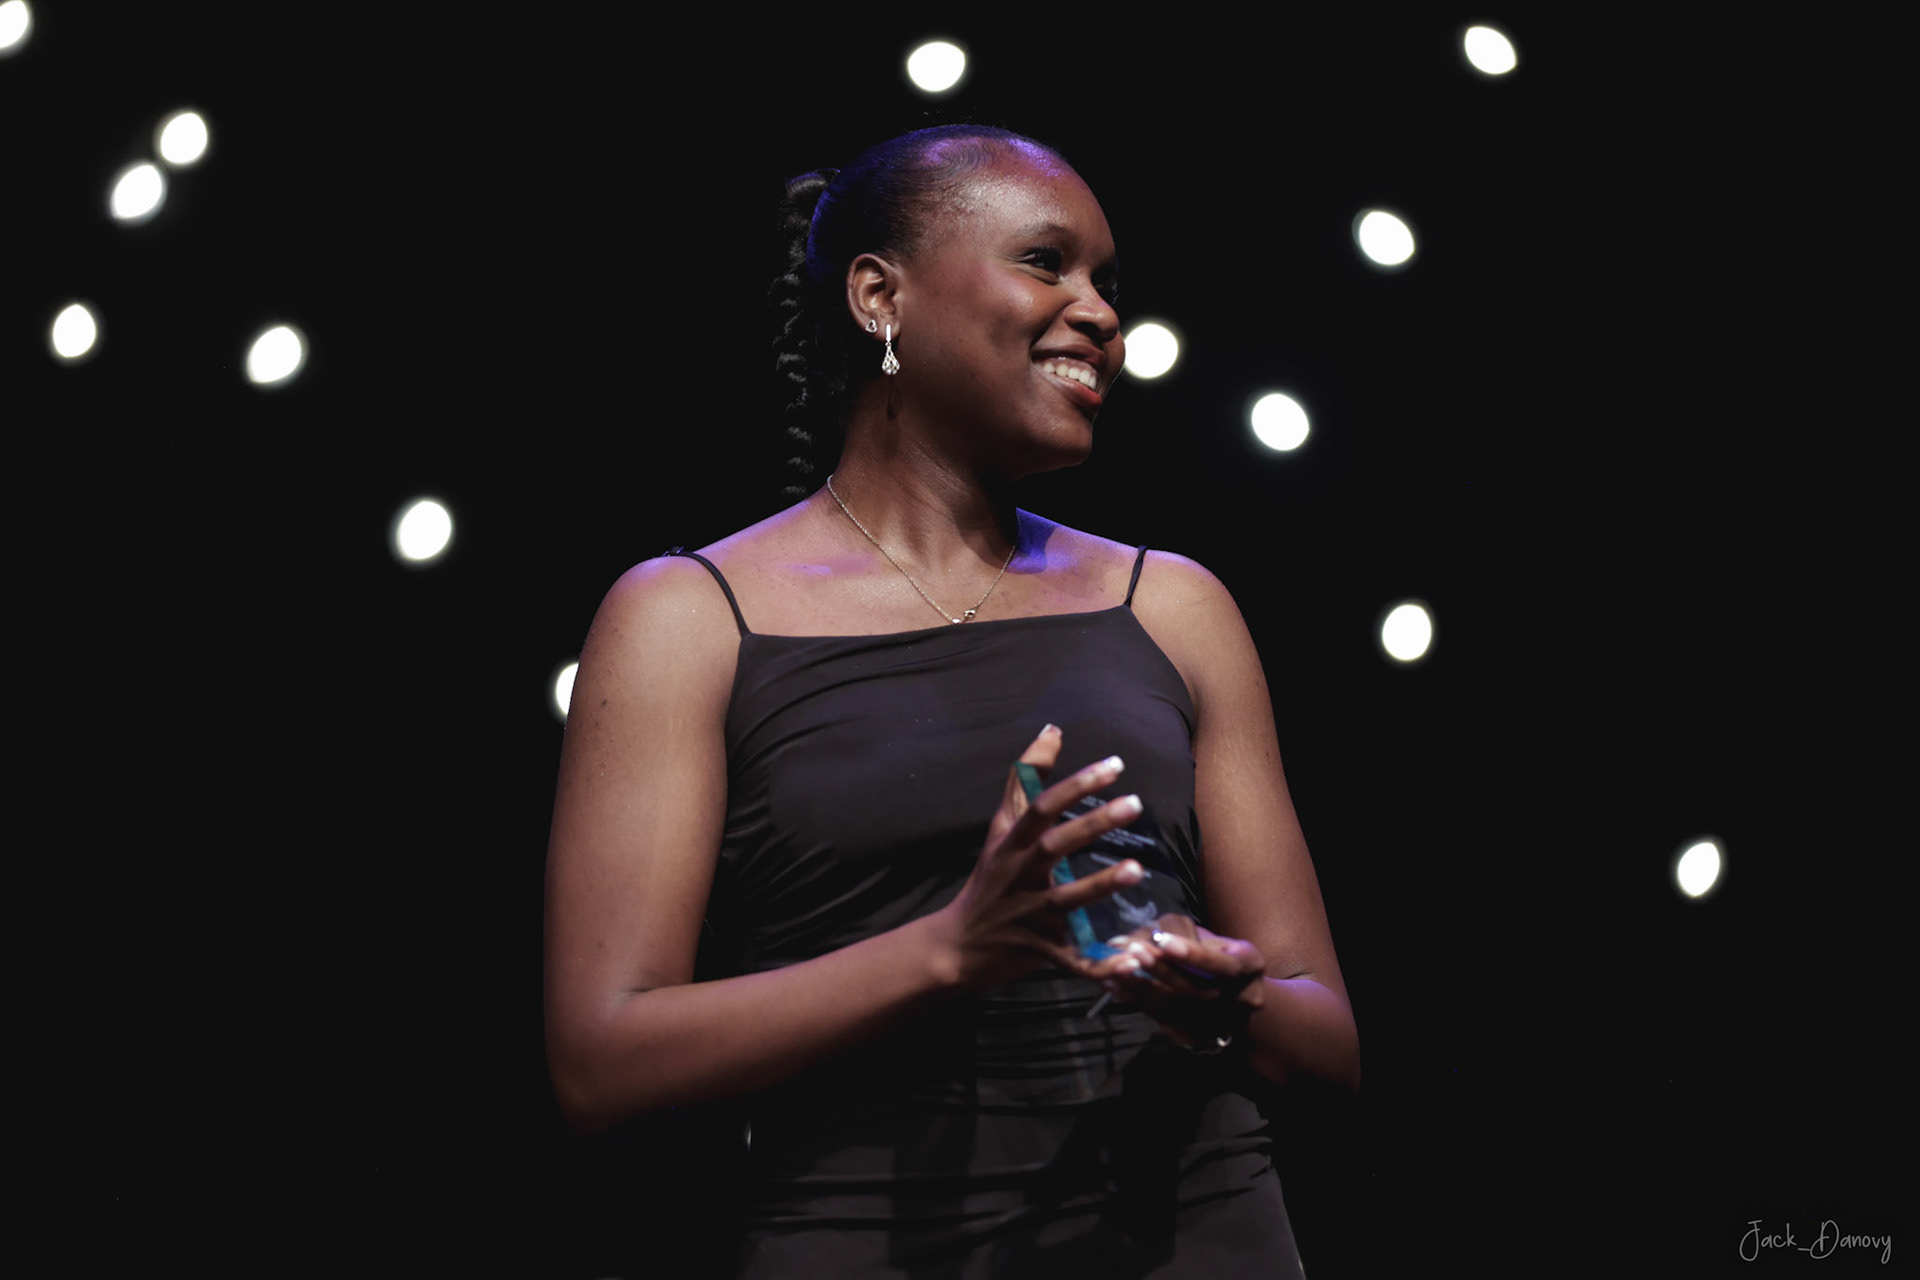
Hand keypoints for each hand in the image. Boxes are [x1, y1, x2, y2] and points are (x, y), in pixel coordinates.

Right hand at [925, 725, 1148, 991]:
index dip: (1075, 785)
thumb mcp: (1000, 829)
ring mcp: (1027, 915)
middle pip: (1053, 846)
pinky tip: (1132, 963)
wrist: (956, 946)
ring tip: (1136, 870)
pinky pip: (1072, 959)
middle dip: (1092, 824)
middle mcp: (1017, 876)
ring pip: (1065, 900)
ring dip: (1099, 886)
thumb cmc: (989, 880)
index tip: (1114, 765)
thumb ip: (1026, 781)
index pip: (1041, 807)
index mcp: (1011, 845)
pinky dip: (1100, 965)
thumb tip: (1052, 731)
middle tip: (1135, 803)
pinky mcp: (1038, 951)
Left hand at [1100, 917, 1266, 1050]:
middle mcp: (1242, 998)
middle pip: (1199, 989)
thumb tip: (1133, 935)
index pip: (1225, 964)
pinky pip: (1163, 1020)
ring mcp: (1221, 1024)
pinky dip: (1137, 1001)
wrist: (1233, 1003)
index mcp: (1249, 965)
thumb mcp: (1205, 938)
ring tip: (1116, 969)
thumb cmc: (1214, 958)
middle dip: (1162, 970)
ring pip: (1178, 1009)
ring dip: (1142, 988)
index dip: (1194, 955)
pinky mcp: (1197, 1038)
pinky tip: (1116, 986)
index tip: (1163, 941)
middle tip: (1132, 952)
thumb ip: (1175, 934)